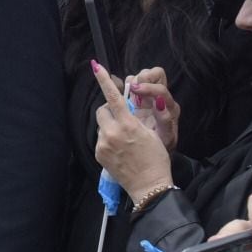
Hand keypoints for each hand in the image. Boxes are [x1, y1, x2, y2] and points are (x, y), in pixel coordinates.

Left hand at [93, 62, 173, 201]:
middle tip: (122, 119)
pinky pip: (100, 139)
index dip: (104, 80)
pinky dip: (107, 140)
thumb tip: (127, 106)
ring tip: (123, 140)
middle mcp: (112, 132)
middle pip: (102, 110)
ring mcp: (103, 143)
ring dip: (109, 126)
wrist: (149, 185)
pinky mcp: (98, 153)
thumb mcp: (152, 133)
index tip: (95, 66)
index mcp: (128, 124)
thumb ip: (136, 118)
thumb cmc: (156, 158)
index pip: (113, 97)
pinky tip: (119, 150)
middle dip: (110, 111)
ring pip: (101, 125)